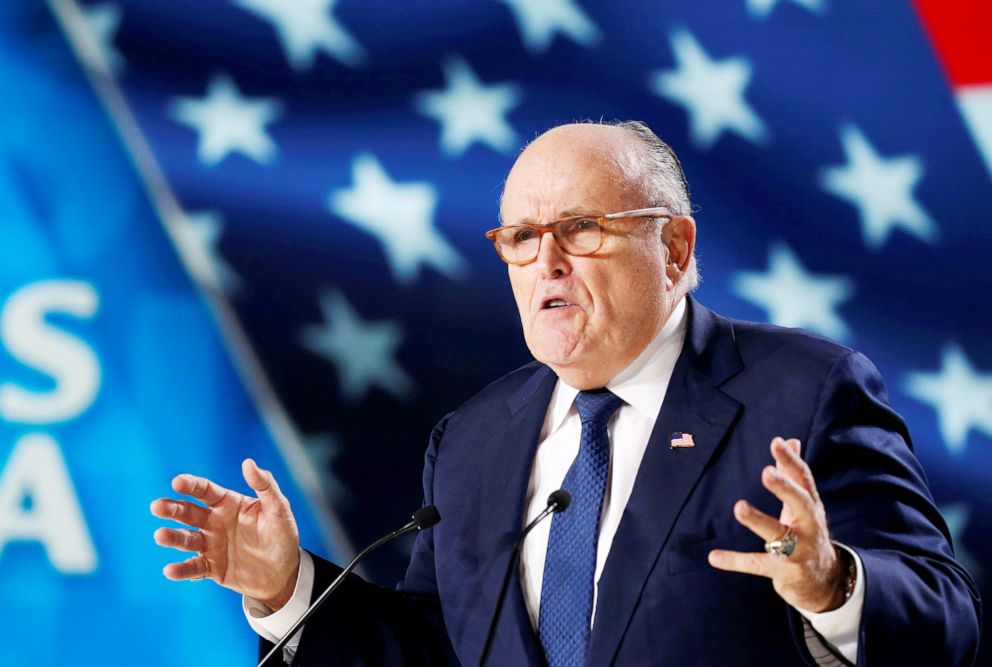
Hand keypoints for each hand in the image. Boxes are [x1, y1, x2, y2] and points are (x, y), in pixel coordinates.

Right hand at [150, 458, 300, 610]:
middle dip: (172, 509)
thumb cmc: (282, 535)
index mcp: (228, 503)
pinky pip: (193, 568)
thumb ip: (265, 486)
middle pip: (188, 512)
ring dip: (172, 537)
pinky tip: (170, 570)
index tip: (177, 482)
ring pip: (186, 539)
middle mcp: (214, 522)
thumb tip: (248, 463)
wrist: (284, 572)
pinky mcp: (212, 567)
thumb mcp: (279, 509)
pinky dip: (181, 569)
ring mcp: (211, 545)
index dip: (190, 485)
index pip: (204, 490)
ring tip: (160, 536)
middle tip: (157, 506)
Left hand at [707, 437, 846, 612]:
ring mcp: (799, 550)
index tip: (776, 442)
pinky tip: (714, 557)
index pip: (804, 479)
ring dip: (759, 520)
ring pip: (779, 535)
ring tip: (739, 506)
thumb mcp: (803, 503)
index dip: (791, 460)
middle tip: (766, 472)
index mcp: (811, 505)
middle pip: (800, 503)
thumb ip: (793, 473)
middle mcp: (810, 526)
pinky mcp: (786, 572)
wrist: (825, 580)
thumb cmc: (807, 531)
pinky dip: (735, 561)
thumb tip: (791, 439)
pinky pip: (758, 565)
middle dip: (784, 488)